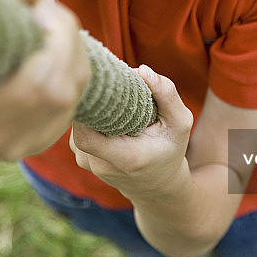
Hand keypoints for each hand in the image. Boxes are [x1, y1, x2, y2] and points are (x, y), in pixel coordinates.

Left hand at [69, 66, 193, 200]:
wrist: (156, 187)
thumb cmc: (169, 150)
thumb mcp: (180, 123)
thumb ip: (167, 95)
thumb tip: (141, 69)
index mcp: (125, 158)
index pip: (87, 135)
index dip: (87, 108)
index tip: (102, 86)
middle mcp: (99, 165)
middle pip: (79, 125)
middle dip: (91, 99)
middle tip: (107, 81)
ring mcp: (86, 163)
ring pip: (77, 123)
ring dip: (91, 107)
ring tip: (112, 98)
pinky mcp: (81, 156)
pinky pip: (77, 128)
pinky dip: (89, 115)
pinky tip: (106, 110)